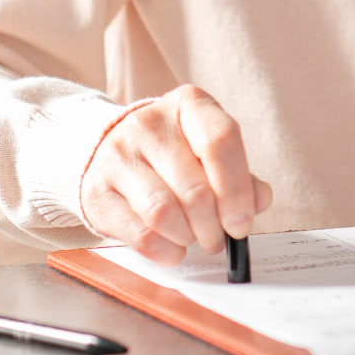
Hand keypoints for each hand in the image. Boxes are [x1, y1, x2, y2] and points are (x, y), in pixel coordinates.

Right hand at [81, 85, 273, 266]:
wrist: (111, 151)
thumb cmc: (174, 153)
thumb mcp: (208, 151)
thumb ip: (240, 175)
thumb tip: (259, 200)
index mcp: (189, 104)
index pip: (220, 141)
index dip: (236, 189)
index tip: (241, 223)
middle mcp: (148, 123)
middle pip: (195, 188)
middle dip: (213, 225)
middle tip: (217, 238)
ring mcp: (118, 154)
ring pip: (164, 213)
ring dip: (188, 237)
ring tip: (193, 238)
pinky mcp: (95, 189)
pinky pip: (139, 233)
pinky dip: (164, 250)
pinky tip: (172, 248)